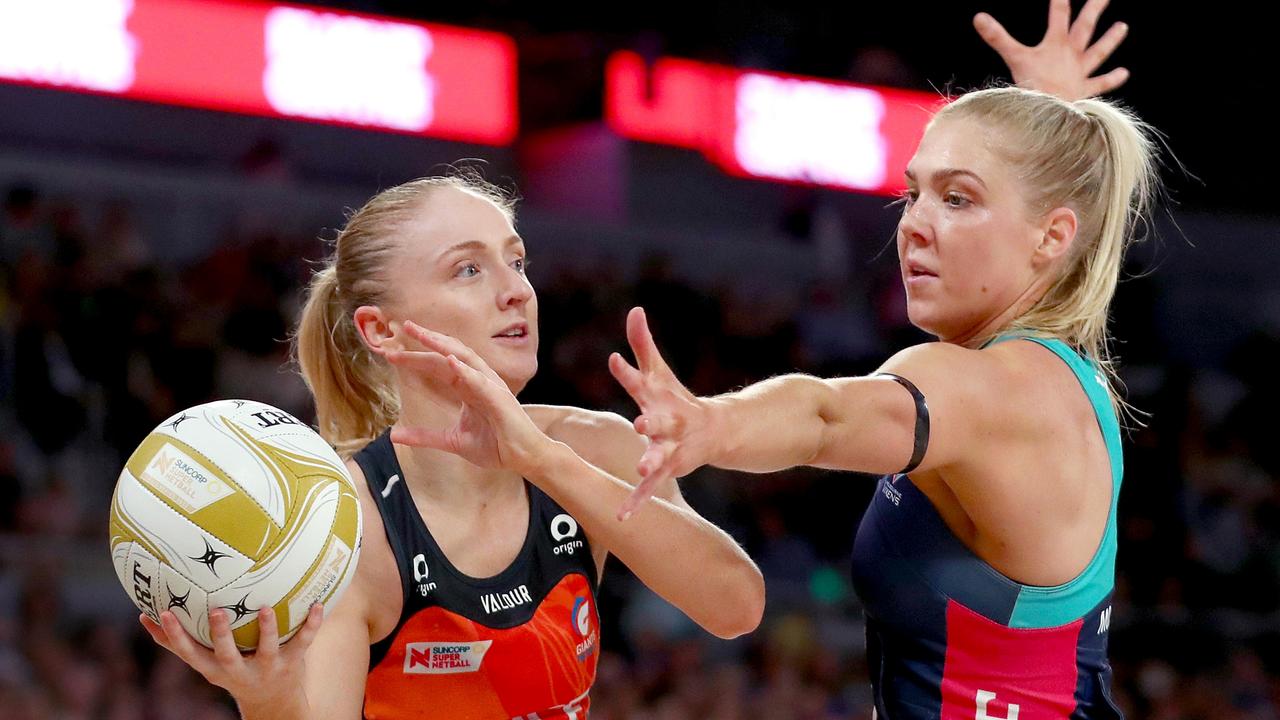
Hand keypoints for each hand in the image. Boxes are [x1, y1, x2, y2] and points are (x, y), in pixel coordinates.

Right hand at [139, 604, 321, 707]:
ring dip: (267, 629)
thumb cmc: (232, 672)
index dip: (175, 636)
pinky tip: (318, 604)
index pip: (188, 653)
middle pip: (226, 654)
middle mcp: (238, 670)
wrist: (273, 703)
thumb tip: (143, 616)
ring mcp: (267, 667)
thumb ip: (176, 643)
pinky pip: (303, 641)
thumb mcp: (204, 663)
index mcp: (213, 669)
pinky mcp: (293, 663)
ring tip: (266, 607)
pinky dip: (311, 624)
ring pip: (267, 649)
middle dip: (221, 635)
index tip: (163, 613)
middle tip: (217, 611)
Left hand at [385, 321, 551, 474]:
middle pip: (449, 353)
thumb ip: (425, 435)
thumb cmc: (495, 446)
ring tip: (423, 335)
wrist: (522, 458)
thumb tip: (393, 435)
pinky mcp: (499, 398)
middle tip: (404, 326)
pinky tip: (450, 361)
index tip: (392, 354)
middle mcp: (478, 380)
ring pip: (465, 358)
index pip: (439, 366)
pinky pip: (480, 380)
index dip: (416, 358)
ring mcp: (490, 386)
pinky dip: (465, 370)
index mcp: (468, 387)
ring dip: (443, 345)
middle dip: (427, 340)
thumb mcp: (452, 440)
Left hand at [608, 307, 714, 518]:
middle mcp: (668, 422)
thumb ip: (643, 343)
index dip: (627, 372)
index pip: (640, 380)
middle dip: (653, 421)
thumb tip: (635, 309)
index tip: (614, 361)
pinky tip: (621, 517)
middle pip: (660, 420)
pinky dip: (637, 502)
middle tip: (641, 421)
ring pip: (660, 455)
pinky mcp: (669, 468)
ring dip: (651, 461)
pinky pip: (650, 488)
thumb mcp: (659, 372)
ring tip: (642, 468)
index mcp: (659, 397)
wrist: (714, 431)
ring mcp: (671, 447)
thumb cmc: (677, 398)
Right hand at [975, 0, 1129, 99]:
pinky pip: (1100, 83)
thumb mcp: (1014, 57)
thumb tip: (978, 17)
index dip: (1060, 0)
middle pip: (1086, 26)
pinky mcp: (1085, 90)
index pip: (1059, 13)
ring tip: (1123, 26)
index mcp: (1056, 43)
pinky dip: (1112, 79)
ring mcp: (1080, 72)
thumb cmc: (1034, 84)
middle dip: (1096, 8)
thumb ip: (997, 37)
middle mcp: (1072, 54)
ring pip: (1099, 52)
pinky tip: (1124, 72)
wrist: (1051, 112)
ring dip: (1111, 39)